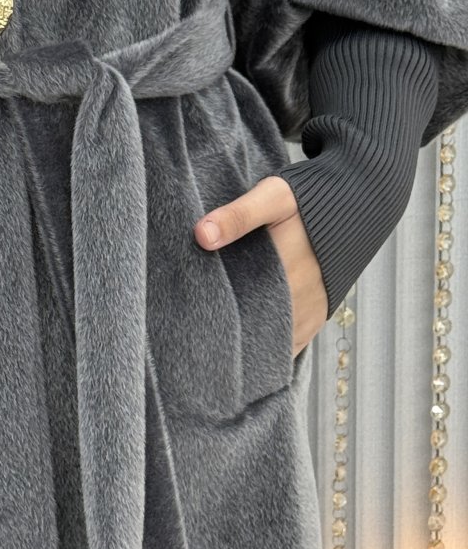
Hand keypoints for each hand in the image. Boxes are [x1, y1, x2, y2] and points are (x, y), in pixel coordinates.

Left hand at [193, 174, 329, 357]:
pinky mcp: (319, 313)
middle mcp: (299, 297)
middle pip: (256, 328)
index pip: (241, 310)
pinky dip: (272, 347)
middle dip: (229, 335)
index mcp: (283, 271)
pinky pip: (293, 342)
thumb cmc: (309, 197)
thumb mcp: (272, 197)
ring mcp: (311, 310)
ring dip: (251, 343)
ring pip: (275, 340)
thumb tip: (201, 235)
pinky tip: (250, 351)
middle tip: (196, 341)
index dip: (216, 320)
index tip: (190, 326)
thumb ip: (238, 215)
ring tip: (219, 348)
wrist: (357, 203)